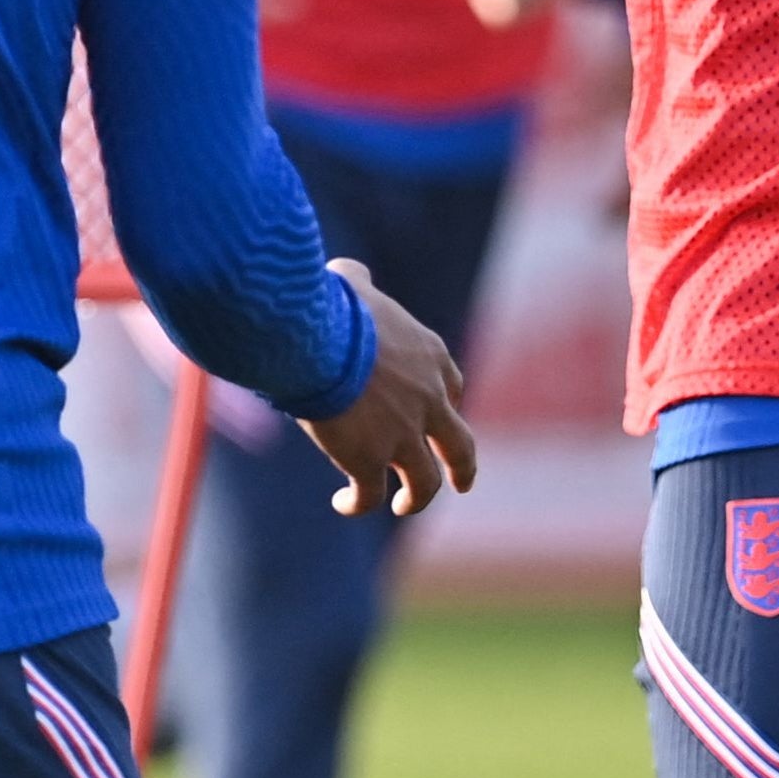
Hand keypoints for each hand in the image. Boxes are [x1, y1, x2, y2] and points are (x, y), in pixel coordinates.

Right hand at [299, 258, 475, 514]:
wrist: (316, 339)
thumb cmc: (330, 306)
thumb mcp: (352, 285)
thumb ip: (358, 281)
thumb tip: (348, 273)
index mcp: (430, 358)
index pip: (452, 388)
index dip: (446, 406)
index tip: (434, 416)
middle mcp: (428, 401)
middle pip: (459, 445)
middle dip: (462, 467)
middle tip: (461, 481)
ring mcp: (403, 436)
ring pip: (424, 483)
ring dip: (415, 498)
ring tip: (399, 505)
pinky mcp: (369, 461)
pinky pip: (370, 495)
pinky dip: (359, 503)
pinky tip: (342, 504)